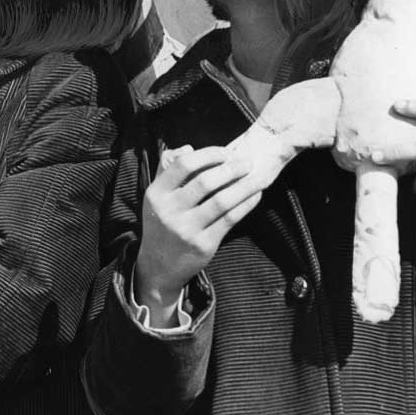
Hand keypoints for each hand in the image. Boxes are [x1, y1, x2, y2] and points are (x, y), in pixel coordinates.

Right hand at [134, 144, 263, 322]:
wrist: (159, 267)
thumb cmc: (162, 224)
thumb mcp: (156, 196)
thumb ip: (168, 168)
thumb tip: (189, 147)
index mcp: (156, 194)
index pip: (184, 165)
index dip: (208, 155)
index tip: (226, 152)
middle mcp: (169, 211)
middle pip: (205, 182)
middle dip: (231, 169)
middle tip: (248, 161)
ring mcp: (187, 229)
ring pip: (222, 201)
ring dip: (245, 186)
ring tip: (259, 177)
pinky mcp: (203, 245)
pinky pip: (230, 219)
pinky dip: (246, 204)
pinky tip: (255, 196)